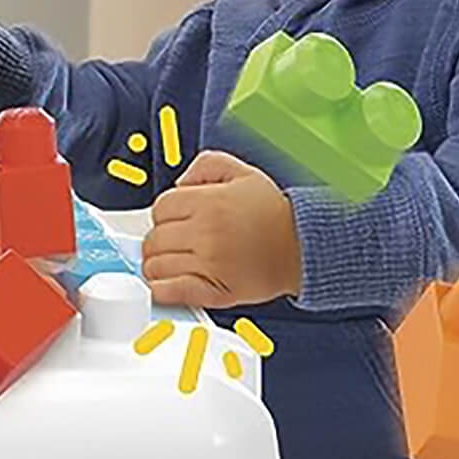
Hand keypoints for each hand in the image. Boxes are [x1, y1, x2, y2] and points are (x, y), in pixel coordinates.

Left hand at [142, 150, 301, 307]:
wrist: (303, 247)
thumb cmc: (273, 213)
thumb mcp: (241, 173)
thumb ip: (204, 166)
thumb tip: (178, 183)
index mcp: (209, 202)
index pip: (160, 208)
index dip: (165, 213)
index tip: (175, 219)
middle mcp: (207, 233)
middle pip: (155, 238)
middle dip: (161, 239)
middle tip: (175, 241)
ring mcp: (209, 264)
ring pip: (155, 266)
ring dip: (158, 264)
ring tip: (174, 261)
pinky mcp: (214, 291)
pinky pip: (169, 292)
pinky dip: (161, 289)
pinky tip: (167, 283)